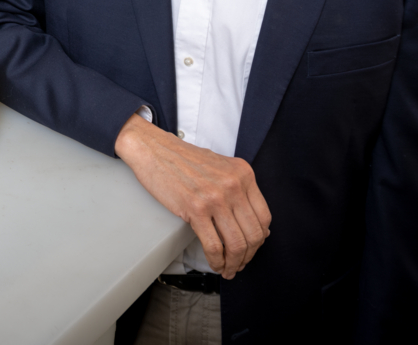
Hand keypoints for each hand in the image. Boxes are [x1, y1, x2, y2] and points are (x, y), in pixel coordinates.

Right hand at [114, 113, 270, 278]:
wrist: (153, 149)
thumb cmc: (182, 158)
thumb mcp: (220, 167)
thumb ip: (238, 189)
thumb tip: (253, 222)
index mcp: (243, 173)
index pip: (264, 216)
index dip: (259, 239)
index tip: (251, 248)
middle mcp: (233, 185)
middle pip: (253, 234)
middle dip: (248, 256)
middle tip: (240, 264)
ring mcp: (215, 197)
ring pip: (236, 244)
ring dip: (234, 263)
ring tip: (228, 269)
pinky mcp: (195, 209)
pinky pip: (214, 245)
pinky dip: (217, 261)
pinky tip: (214, 263)